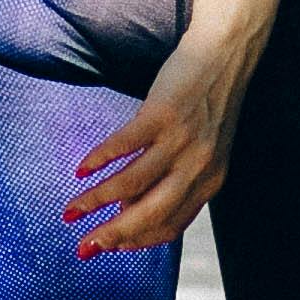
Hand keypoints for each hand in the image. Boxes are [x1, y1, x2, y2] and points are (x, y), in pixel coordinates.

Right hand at [62, 35, 249, 258]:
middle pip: (148, 216)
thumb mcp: (204, 149)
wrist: (227, 51)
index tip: (110, 247)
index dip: (136, 241)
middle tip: (83, 248)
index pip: (169, 227)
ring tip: (72, 210)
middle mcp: (197, 167)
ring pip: (129, 185)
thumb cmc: (209, 100)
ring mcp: (179, 141)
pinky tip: (81, 170)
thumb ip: (176, 180)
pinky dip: (97, 161)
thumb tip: (127, 206)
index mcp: (210, 181)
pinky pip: (122, 147)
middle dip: (111, 236)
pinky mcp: (161, 114)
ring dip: (95, 202)